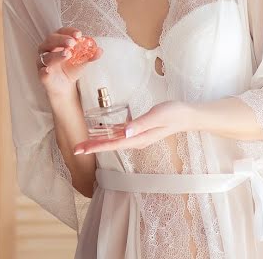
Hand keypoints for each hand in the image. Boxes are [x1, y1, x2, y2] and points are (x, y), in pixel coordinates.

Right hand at [37, 27, 101, 98]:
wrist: (65, 85)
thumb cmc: (71, 67)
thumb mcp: (83, 60)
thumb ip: (91, 55)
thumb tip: (100, 50)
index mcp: (57, 42)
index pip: (61, 32)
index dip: (69, 32)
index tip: (78, 34)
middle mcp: (47, 49)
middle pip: (50, 40)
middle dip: (61, 40)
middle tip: (72, 43)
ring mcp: (43, 62)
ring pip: (46, 56)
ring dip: (56, 55)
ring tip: (68, 54)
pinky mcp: (42, 75)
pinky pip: (41, 72)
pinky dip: (44, 71)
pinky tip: (48, 70)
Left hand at [73, 101, 192, 154]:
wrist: (187, 115)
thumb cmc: (174, 113)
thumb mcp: (157, 116)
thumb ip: (140, 124)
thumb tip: (124, 133)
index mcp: (139, 138)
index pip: (113, 144)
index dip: (96, 146)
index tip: (81, 149)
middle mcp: (136, 140)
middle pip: (110, 145)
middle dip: (93, 146)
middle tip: (75, 148)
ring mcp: (138, 136)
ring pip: (114, 141)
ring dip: (99, 142)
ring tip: (84, 142)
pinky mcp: (139, 131)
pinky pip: (121, 135)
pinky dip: (109, 135)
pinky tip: (102, 132)